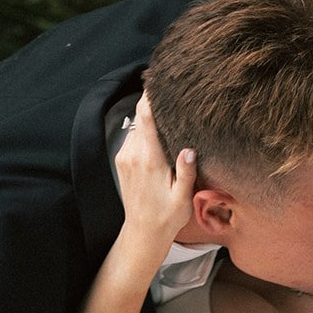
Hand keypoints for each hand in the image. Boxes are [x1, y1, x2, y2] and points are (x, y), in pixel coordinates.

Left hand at [114, 95, 196, 260]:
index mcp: (150, 160)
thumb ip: (186, 172)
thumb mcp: (182, 198)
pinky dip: (144, 128)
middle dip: (153, 102)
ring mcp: (125, 157)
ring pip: (137, 125)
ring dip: (150, 117)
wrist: (143, 233)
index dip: (151, 96)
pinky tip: (158, 131)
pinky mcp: (122, 161)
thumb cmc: (166, 217)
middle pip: (141, 116)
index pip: (147, 118)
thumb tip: (189, 150)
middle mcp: (133, 155)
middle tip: (170, 88)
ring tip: (168, 108)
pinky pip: (133, 136)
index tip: (159, 79)